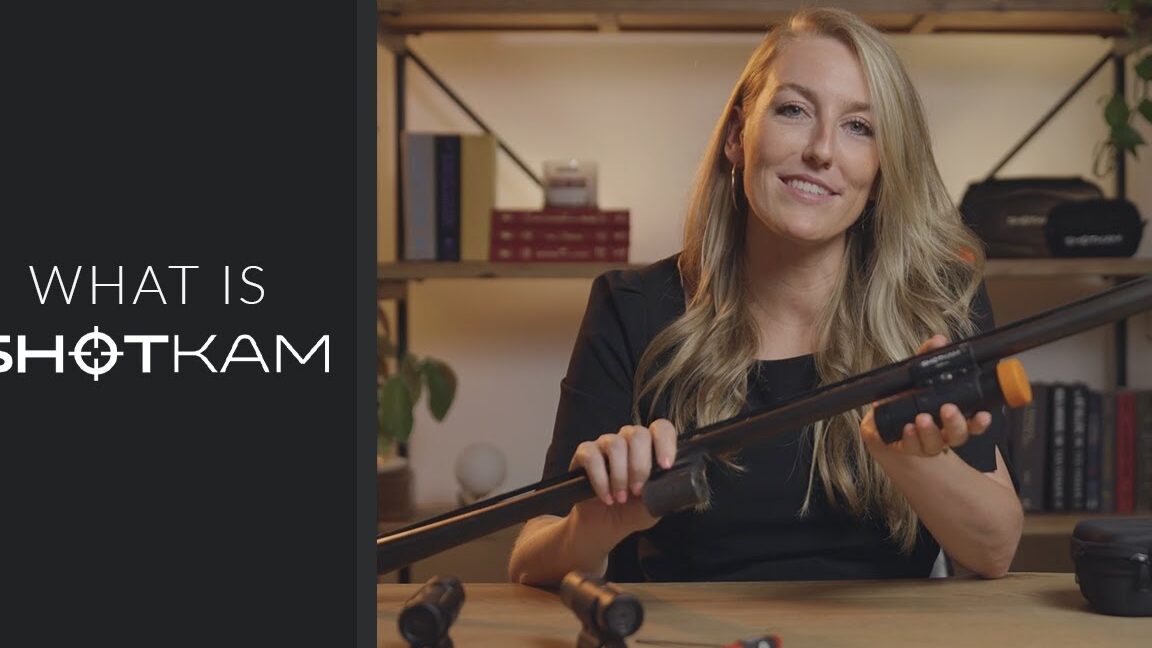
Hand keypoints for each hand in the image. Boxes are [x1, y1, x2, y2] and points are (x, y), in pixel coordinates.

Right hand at [569, 419, 677, 534]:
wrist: (604, 525)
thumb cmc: (632, 511)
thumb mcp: (655, 505)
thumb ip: (666, 491)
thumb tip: (677, 485)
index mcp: (650, 448)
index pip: (661, 428)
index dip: (665, 443)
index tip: (665, 466)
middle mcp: (628, 440)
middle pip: (638, 434)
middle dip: (640, 466)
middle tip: (637, 491)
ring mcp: (606, 444)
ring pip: (615, 444)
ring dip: (620, 476)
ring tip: (620, 498)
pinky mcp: (585, 453)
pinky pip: (592, 457)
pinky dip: (600, 480)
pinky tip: (606, 497)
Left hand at [860, 334, 992, 457]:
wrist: (881, 416)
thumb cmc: (907, 396)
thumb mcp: (916, 373)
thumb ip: (928, 355)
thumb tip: (938, 340)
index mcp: (953, 416)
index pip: (974, 423)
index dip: (980, 421)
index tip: (983, 415)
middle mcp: (943, 433)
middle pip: (958, 435)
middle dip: (955, 423)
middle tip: (947, 410)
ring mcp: (926, 442)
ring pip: (935, 444)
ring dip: (930, 431)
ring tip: (922, 418)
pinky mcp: (906, 446)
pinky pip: (911, 446)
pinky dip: (910, 438)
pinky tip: (907, 428)